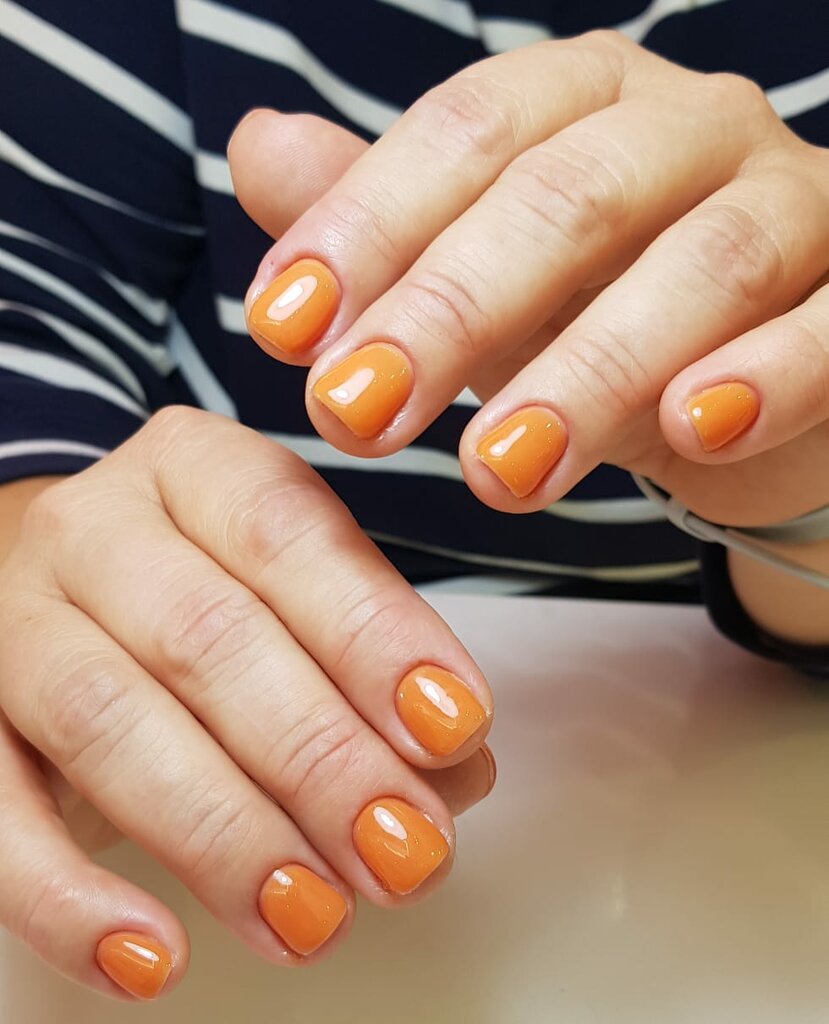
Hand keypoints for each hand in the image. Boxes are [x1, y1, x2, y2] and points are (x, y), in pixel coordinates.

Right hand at [0, 408, 492, 999]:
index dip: (373, 635)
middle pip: (206, 634)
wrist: (62, 583)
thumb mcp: (300, 591)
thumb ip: (377, 666)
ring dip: (220, 831)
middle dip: (318, 756)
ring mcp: (13, 617)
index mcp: (199, 468)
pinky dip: (69, 898)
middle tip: (405, 852)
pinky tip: (154, 957)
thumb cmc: (211, 586)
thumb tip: (458, 771)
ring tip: (311, 916)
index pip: (287, 534)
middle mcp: (98, 526)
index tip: (454, 729)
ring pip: (104, 718)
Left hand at [234, 31, 828, 533]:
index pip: (466, 133)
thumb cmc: (601, 317)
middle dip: (452, 309)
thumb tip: (256, 147)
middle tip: (356, 414)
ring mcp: (797, 203)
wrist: (750, 379)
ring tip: (496, 471)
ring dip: (590, 371)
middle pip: (569, 196)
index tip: (282, 330)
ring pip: (702, 264)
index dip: (367, 224)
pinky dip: (769, 375)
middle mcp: (693, 127)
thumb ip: (385, 221)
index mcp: (585, 103)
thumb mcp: (484, 277)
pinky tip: (691, 430)